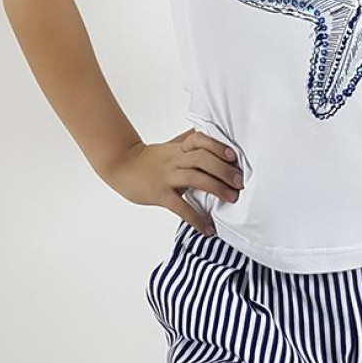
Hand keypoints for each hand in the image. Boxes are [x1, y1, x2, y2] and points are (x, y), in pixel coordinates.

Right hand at [102, 128, 243, 234]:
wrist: (121, 166)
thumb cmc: (149, 158)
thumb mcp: (170, 146)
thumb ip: (188, 142)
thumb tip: (208, 133)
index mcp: (179, 148)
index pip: (200, 140)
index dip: (218, 146)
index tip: (234, 156)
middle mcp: (175, 160)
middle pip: (202, 158)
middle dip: (224, 170)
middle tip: (240, 182)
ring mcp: (167, 176)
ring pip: (195, 178)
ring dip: (217, 188)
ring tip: (232, 198)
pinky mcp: (160, 194)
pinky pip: (181, 207)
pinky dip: (196, 219)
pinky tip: (208, 229)